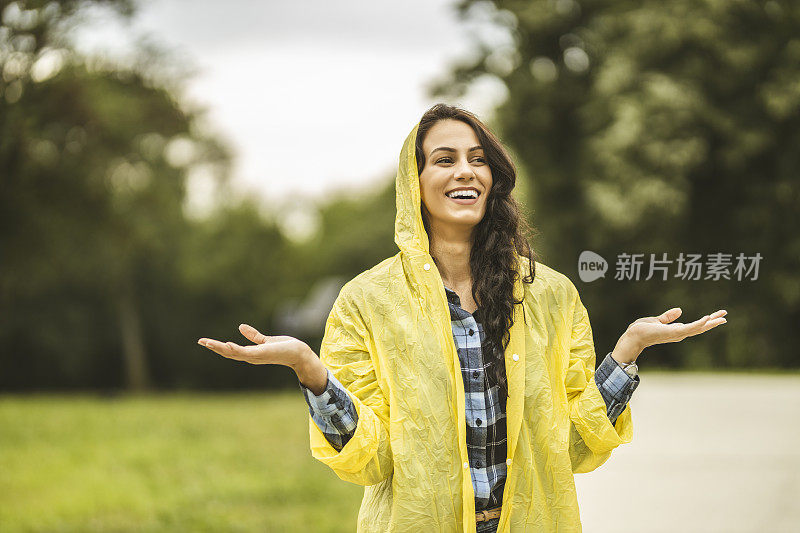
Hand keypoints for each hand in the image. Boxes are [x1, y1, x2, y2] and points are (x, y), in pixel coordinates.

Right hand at [198, 324, 310, 369]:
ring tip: (207, 342)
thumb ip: (253, 336)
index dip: (217, 346)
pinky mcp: (262, 354)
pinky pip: (245, 352)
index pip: (230, 350)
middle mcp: (251, 357)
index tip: (204, 341)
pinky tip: (226, 344)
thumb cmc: (285, 348)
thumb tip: (240, 327)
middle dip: (214, 347)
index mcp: (250, 354)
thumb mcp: (266, 340)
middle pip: (228, 353)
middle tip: (200, 341)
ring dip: (220, 348)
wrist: (299, 353)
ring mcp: (255, 357)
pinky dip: (235, 349)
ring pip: (233, 353)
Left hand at [612, 308, 727, 363]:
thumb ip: (668, 317)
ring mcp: (677, 334)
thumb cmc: (642, 330)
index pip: (695, 325)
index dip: (706, 321)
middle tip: (725, 316)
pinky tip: (707, 318)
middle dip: (713, 322)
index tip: (716, 315)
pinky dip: (699, 323)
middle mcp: (679, 334)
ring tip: (722, 317)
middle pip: (700, 327)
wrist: (633, 336)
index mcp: (676, 330)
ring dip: (710, 322)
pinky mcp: (673, 332)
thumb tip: (680, 310)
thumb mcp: (657, 321)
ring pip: (698, 328)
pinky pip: (689, 328)